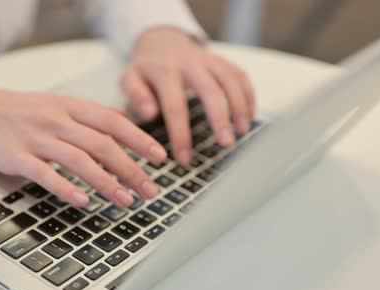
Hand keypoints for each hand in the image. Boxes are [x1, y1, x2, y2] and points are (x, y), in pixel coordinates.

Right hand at [0, 84, 166, 207]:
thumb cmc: (15, 110)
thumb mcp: (55, 102)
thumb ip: (87, 113)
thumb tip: (122, 119)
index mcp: (69, 106)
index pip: (113, 122)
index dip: (139, 140)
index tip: (159, 158)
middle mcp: (57, 120)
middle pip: (103, 144)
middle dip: (132, 169)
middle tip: (150, 190)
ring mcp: (36, 138)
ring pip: (79, 160)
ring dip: (106, 182)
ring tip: (126, 201)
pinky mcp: (16, 157)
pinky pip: (45, 173)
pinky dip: (66, 188)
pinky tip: (83, 202)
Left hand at [121, 28, 255, 164]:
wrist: (160, 41)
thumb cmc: (146, 70)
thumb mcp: (130, 79)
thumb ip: (135, 97)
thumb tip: (149, 114)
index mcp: (164, 71)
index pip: (175, 106)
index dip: (181, 135)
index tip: (185, 159)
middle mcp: (190, 63)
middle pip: (210, 90)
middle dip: (220, 118)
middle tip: (227, 144)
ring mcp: (209, 60)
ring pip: (230, 80)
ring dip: (240, 107)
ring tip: (242, 132)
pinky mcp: (222, 61)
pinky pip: (240, 75)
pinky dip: (248, 96)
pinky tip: (249, 117)